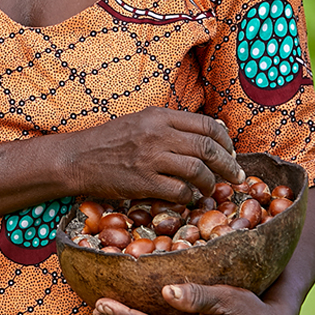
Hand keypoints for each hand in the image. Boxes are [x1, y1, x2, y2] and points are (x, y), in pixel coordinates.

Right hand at [65, 106, 243, 204]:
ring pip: (199, 171)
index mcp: (159, 116)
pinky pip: (180, 191)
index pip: (206, 125)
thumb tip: (215, 129)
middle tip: (236, 176)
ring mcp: (151, 158)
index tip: (231, 152)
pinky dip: (190, 197)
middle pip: (209, 148)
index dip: (226, 140)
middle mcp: (158, 134)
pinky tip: (189, 198)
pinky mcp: (144, 182)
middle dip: (229, 165)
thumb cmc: (110, 140)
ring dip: (211, 183)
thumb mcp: (141, 121)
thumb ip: (174, 125)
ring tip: (211, 189)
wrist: (78, 158)